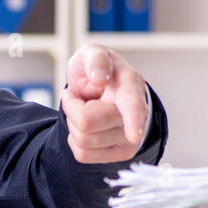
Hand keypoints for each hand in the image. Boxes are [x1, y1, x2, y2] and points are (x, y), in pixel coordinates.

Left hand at [61, 44, 148, 163]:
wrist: (102, 91)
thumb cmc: (98, 71)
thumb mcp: (92, 54)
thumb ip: (96, 59)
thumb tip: (100, 78)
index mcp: (131, 86)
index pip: (131, 105)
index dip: (133, 120)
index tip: (134, 134)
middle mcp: (136, 115)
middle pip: (86, 123)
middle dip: (71, 108)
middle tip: (78, 96)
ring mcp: (130, 138)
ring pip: (83, 141)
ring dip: (74, 123)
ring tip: (85, 108)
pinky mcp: (119, 153)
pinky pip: (82, 154)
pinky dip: (75, 139)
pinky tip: (87, 126)